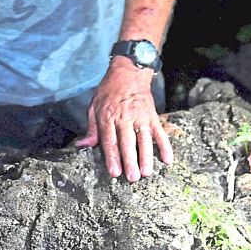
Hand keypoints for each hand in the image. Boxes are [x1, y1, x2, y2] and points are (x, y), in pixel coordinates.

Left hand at [76, 63, 172, 179]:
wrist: (129, 72)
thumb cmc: (109, 91)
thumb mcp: (94, 106)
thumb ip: (91, 128)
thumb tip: (82, 146)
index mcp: (108, 117)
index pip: (110, 141)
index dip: (112, 158)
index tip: (115, 172)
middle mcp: (125, 118)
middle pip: (128, 143)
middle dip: (130, 161)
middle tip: (132, 178)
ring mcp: (141, 117)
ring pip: (144, 140)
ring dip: (146, 157)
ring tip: (147, 173)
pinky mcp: (152, 116)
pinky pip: (160, 132)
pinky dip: (165, 146)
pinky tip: (168, 159)